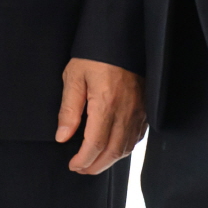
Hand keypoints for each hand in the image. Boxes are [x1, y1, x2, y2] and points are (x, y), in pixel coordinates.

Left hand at [56, 58, 144, 174]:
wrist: (122, 37)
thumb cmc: (94, 54)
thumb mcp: (74, 77)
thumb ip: (68, 109)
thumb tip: (63, 137)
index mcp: (106, 103)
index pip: (95, 144)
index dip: (83, 159)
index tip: (72, 165)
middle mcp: (125, 111)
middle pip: (112, 151)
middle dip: (95, 166)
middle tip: (80, 169)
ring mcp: (138, 111)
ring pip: (126, 147)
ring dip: (109, 160)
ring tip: (93, 163)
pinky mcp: (145, 109)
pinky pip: (136, 138)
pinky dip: (123, 149)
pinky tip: (113, 149)